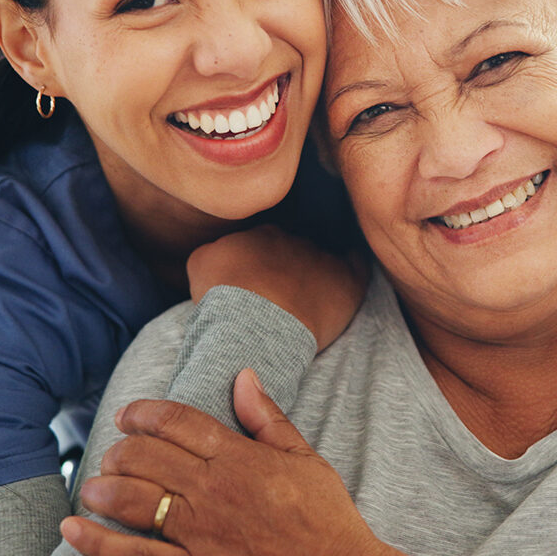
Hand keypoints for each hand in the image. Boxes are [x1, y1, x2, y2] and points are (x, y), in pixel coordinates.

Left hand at [61, 371, 424, 555]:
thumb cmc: (323, 515)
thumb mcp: (304, 456)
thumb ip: (267, 417)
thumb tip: (244, 375)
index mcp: (239, 458)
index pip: (179, 422)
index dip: (146, 412)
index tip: (129, 413)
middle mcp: (214, 491)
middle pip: (148, 457)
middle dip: (122, 448)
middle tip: (113, 449)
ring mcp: (200, 534)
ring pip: (135, 501)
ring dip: (104, 486)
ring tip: (92, 481)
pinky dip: (99, 543)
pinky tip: (75, 528)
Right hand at [187, 224, 367, 350]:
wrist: (255, 321)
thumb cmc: (224, 298)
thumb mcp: (199, 264)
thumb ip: (214, 250)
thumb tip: (220, 253)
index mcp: (261, 234)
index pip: (263, 242)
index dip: (259, 263)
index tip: (254, 284)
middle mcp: (294, 239)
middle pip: (293, 250)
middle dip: (287, 267)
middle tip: (278, 297)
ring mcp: (322, 258)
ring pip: (322, 258)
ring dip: (316, 273)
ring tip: (308, 298)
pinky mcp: (346, 281)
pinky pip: (357, 265)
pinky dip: (353, 268)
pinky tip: (349, 275)